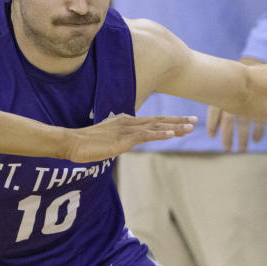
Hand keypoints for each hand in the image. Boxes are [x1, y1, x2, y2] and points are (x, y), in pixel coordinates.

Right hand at [64, 114, 195, 162]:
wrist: (72, 142)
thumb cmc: (85, 144)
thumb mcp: (106, 141)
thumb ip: (117, 141)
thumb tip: (124, 145)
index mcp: (125, 122)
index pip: (151, 121)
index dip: (168, 121)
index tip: (183, 122)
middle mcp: (128, 122)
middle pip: (158, 120)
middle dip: (177, 121)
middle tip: (195, 120)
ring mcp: (126, 130)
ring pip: (156, 126)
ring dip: (174, 126)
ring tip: (190, 127)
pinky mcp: (123, 139)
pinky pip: (146, 135)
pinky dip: (161, 134)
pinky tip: (173, 134)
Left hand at [206, 57, 264, 151]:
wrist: (252, 69)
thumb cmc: (230, 83)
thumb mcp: (218, 87)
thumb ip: (209, 98)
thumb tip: (197, 115)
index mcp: (222, 94)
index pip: (214, 111)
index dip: (212, 124)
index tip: (212, 136)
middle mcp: (234, 98)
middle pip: (229, 120)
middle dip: (228, 136)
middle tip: (227, 149)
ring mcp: (248, 101)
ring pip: (245, 123)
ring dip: (243, 138)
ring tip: (242, 150)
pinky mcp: (260, 104)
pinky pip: (260, 119)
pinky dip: (258, 131)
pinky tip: (256, 140)